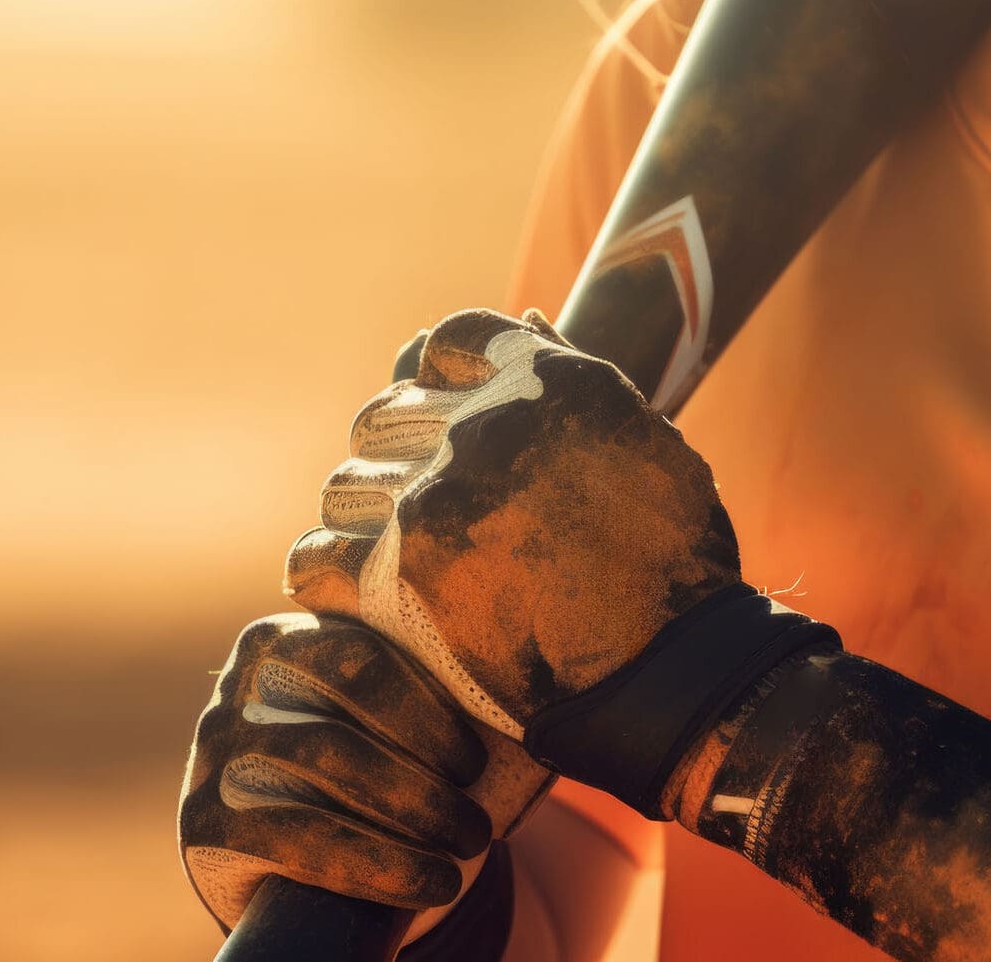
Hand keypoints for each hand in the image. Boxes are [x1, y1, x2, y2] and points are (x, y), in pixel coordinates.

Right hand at [179, 613, 496, 938]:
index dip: (428, 711)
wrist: (278, 854)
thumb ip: (421, 666)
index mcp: (285, 636)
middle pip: (345, 718)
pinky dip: (377, 865)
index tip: (478, 760)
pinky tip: (429, 882)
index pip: (363, 656)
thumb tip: (516, 658)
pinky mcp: (203, 821)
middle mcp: (240, 684)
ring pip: (325, 771)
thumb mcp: (377, 708)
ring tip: (469, 846)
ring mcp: (216, 751)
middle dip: (425, 774)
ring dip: (412, 816)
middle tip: (480, 819)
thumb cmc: (360, 757)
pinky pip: (300, 840)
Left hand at [285, 309, 834, 821]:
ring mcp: (440, 494)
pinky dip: (329, 577)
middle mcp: (487, 422)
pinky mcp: (401, 574)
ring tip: (386, 559)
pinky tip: (352, 594)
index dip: (436, 375)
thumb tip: (527, 320)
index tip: (439, 418)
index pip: (448, 342)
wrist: (672, 669)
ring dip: (361, 521)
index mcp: (550, 380)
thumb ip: (576, 380)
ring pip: (344, 487)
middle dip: (393, 456)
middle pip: (385, 416)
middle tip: (413, 504)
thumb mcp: (647, 440)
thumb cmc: (673, 559)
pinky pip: (317, 558)